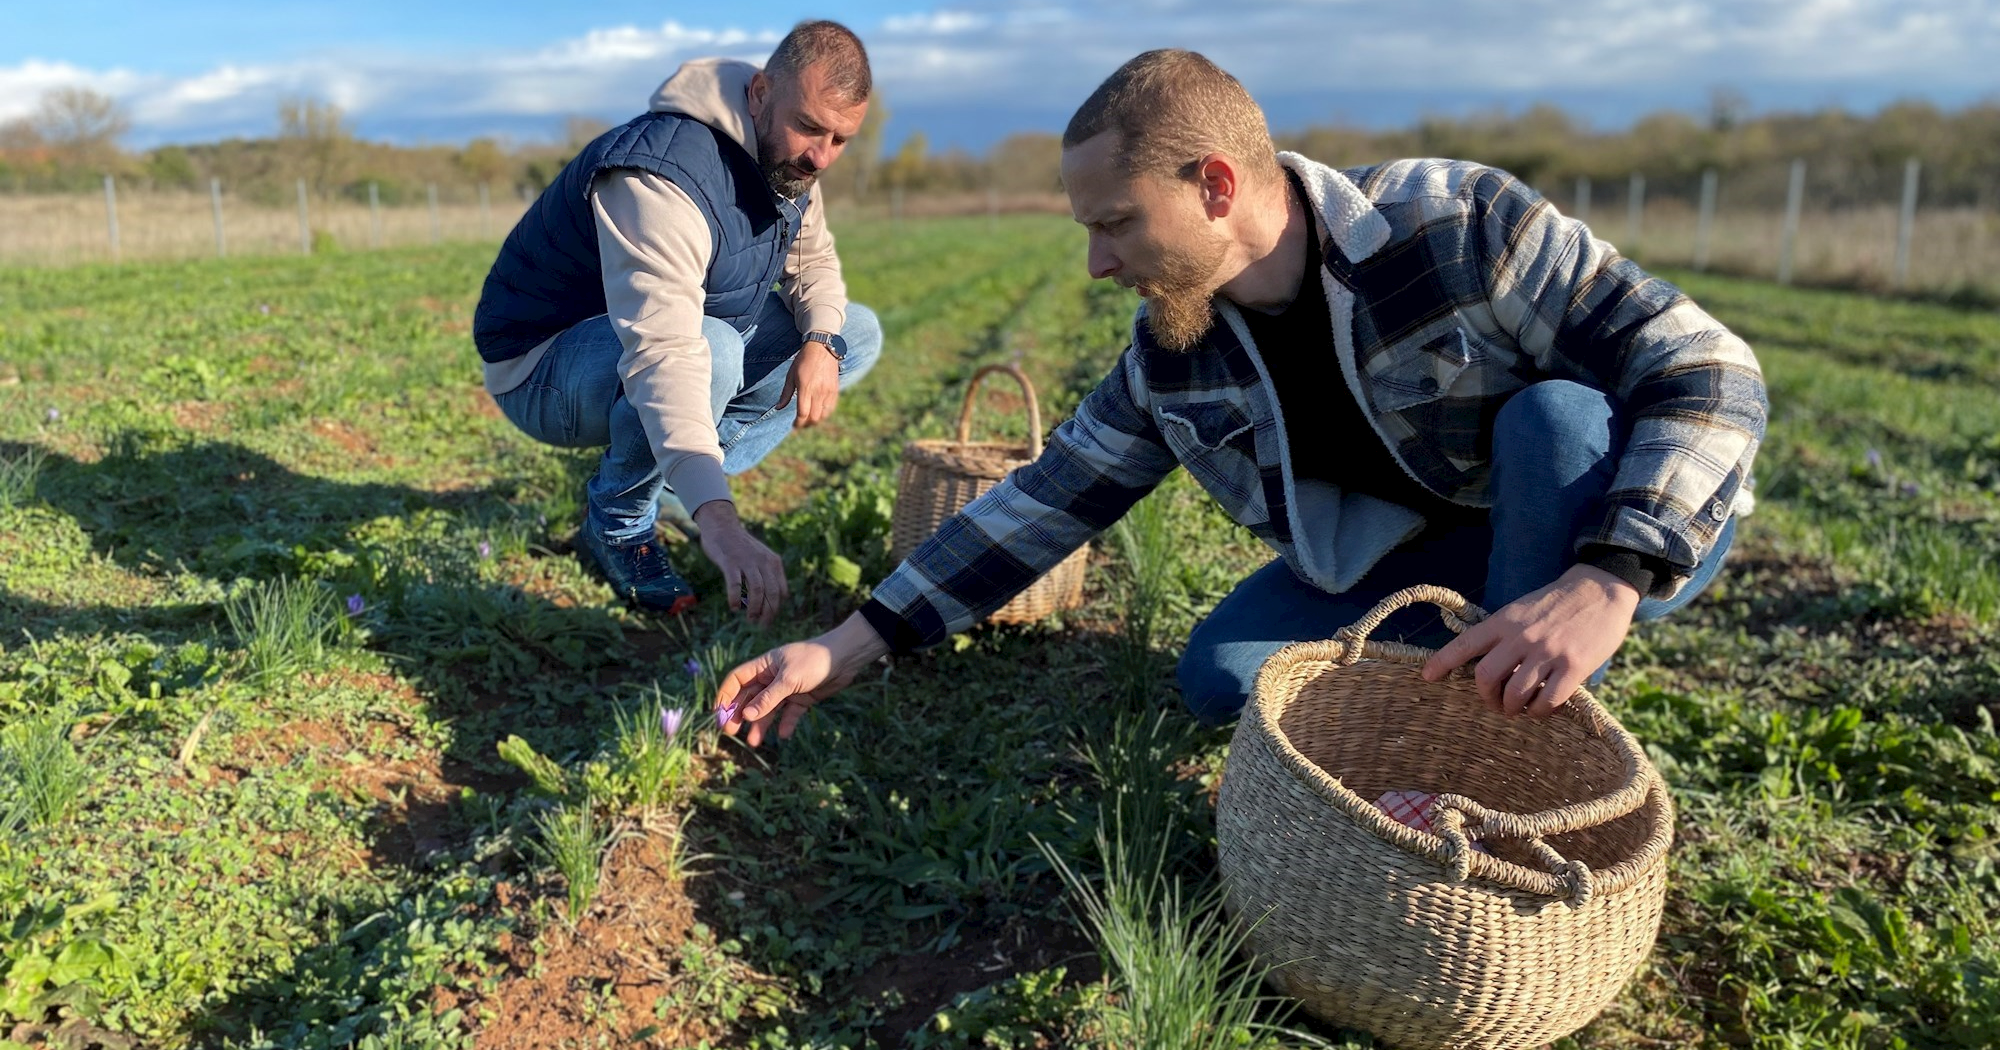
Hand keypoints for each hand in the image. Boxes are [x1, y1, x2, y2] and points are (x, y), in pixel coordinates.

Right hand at [692, 500, 788, 625]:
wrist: (722, 525)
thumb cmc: (740, 547)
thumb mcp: (760, 557)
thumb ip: (767, 574)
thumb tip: (769, 600)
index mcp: (774, 562)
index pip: (781, 591)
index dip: (776, 608)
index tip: (768, 618)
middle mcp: (764, 561)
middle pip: (772, 593)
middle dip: (769, 613)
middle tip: (762, 625)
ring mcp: (747, 561)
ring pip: (757, 591)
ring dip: (755, 609)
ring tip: (750, 619)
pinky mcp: (730, 562)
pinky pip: (736, 584)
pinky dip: (736, 599)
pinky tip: (734, 608)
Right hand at [716, 613, 888, 745]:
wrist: (846, 657)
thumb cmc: (814, 660)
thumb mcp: (788, 679)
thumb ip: (768, 699)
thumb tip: (746, 716)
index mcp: (764, 666)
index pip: (736, 680)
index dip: (725, 696)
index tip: (719, 715)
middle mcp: (772, 678)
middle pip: (749, 698)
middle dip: (740, 715)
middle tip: (732, 733)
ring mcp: (787, 689)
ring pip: (768, 709)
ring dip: (761, 724)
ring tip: (755, 742)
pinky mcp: (802, 698)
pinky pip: (789, 714)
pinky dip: (786, 724)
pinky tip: (784, 735)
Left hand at [778, 340, 840, 427]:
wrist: (822, 348)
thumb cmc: (803, 361)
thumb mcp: (791, 376)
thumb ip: (786, 394)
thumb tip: (778, 408)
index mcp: (806, 388)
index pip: (803, 413)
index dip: (798, 423)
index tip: (794, 426)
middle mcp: (818, 391)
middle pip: (814, 417)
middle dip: (807, 424)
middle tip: (801, 424)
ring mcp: (829, 391)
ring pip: (824, 415)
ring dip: (816, 420)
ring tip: (809, 420)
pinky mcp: (835, 390)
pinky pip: (831, 408)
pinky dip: (824, 414)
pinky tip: (818, 412)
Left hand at [1419, 565, 1640, 717]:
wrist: (1600, 589)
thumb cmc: (1556, 604)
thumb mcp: (1521, 610)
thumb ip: (1502, 634)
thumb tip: (1484, 667)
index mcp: (1505, 621)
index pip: (1465, 643)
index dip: (1442, 661)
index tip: (1427, 676)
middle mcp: (1521, 637)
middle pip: (1486, 677)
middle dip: (1486, 697)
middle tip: (1494, 703)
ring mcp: (1547, 652)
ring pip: (1515, 694)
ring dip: (1512, 709)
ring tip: (1517, 709)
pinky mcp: (1573, 667)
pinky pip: (1547, 701)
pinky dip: (1539, 712)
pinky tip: (1541, 709)